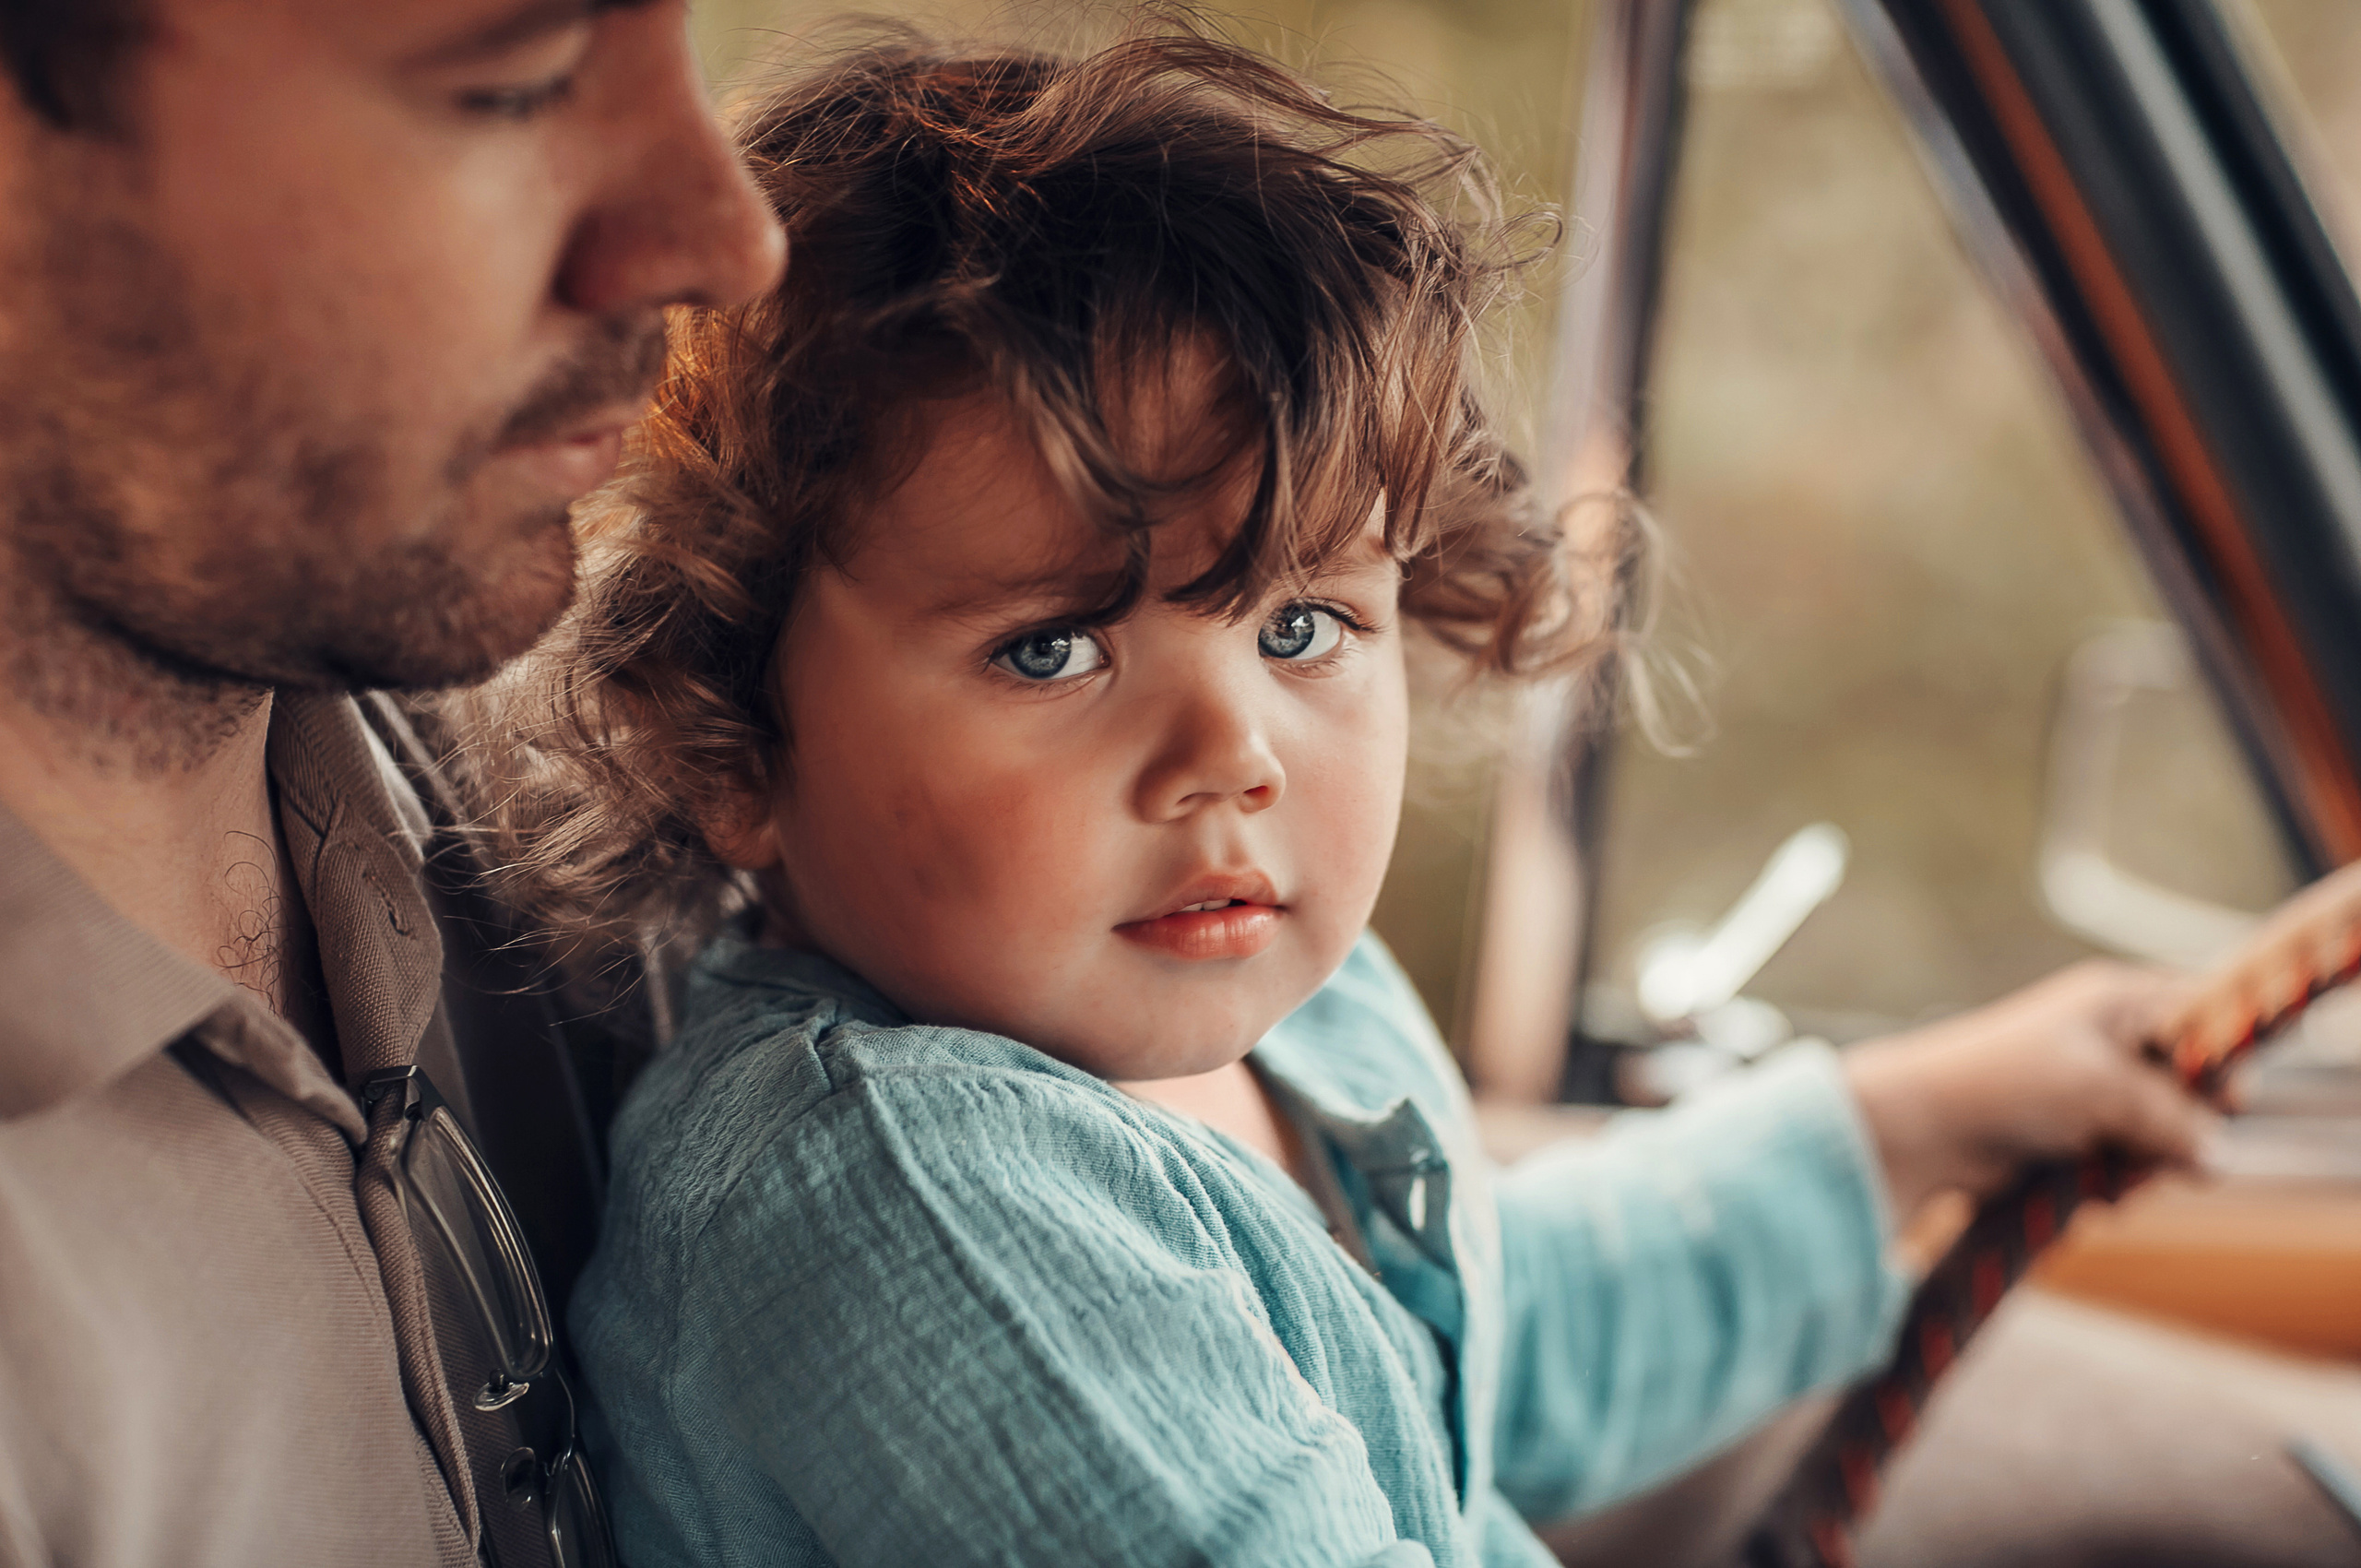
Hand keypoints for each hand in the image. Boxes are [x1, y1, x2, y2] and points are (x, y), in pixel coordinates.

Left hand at [1842, 961, 2214, 1223]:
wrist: (1919, 1131)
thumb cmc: (2008, 1084)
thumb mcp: (2103, 1088)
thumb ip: (2171, 1117)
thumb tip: (2219, 1156)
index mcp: (2118, 1002)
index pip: (2202, 1014)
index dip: (2221, 1057)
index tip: (2226, 1100)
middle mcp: (2108, 1041)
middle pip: (2190, 1087)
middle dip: (2182, 1128)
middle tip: (2155, 1151)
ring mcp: (2089, 1092)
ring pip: (2160, 1136)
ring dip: (2144, 1164)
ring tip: (2113, 1177)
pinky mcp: (2069, 1139)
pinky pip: (2122, 1165)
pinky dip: (2113, 1182)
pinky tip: (2091, 1195)